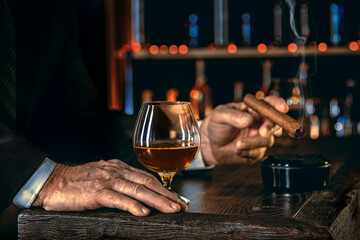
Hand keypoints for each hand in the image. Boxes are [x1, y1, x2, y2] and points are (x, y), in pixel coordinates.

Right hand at [32, 159, 186, 215]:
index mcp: (120, 168)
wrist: (54, 181)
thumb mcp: (103, 175)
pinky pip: (117, 199)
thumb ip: (120, 180)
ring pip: (137, 190)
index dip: (164, 188)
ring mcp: (107, 181)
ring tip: (171, 210)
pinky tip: (143, 212)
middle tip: (181, 206)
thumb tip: (138, 193)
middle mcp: (117, 172)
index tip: (176, 199)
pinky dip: (131, 205)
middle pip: (147, 183)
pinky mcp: (96, 192)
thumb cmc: (79, 181)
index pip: (147, 177)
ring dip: (156, 200)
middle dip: (166, 195)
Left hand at [200, 96, 287, 164]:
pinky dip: (248, 152)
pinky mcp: (255, 151)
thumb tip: (249, 120)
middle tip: (262, 132)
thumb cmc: (215, 124)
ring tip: (237, 145)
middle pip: (275, 123)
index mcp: (252, 109)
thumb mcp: (220, 115)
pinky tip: (237, 150)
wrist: (208, 144)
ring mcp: (258, 137)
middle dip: (271, 127)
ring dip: (254, 143)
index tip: (282, 108)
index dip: (278, 104)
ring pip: (267, 140)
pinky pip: (258, 153)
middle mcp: (259, 122)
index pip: (269, 104)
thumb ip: (233, 116)